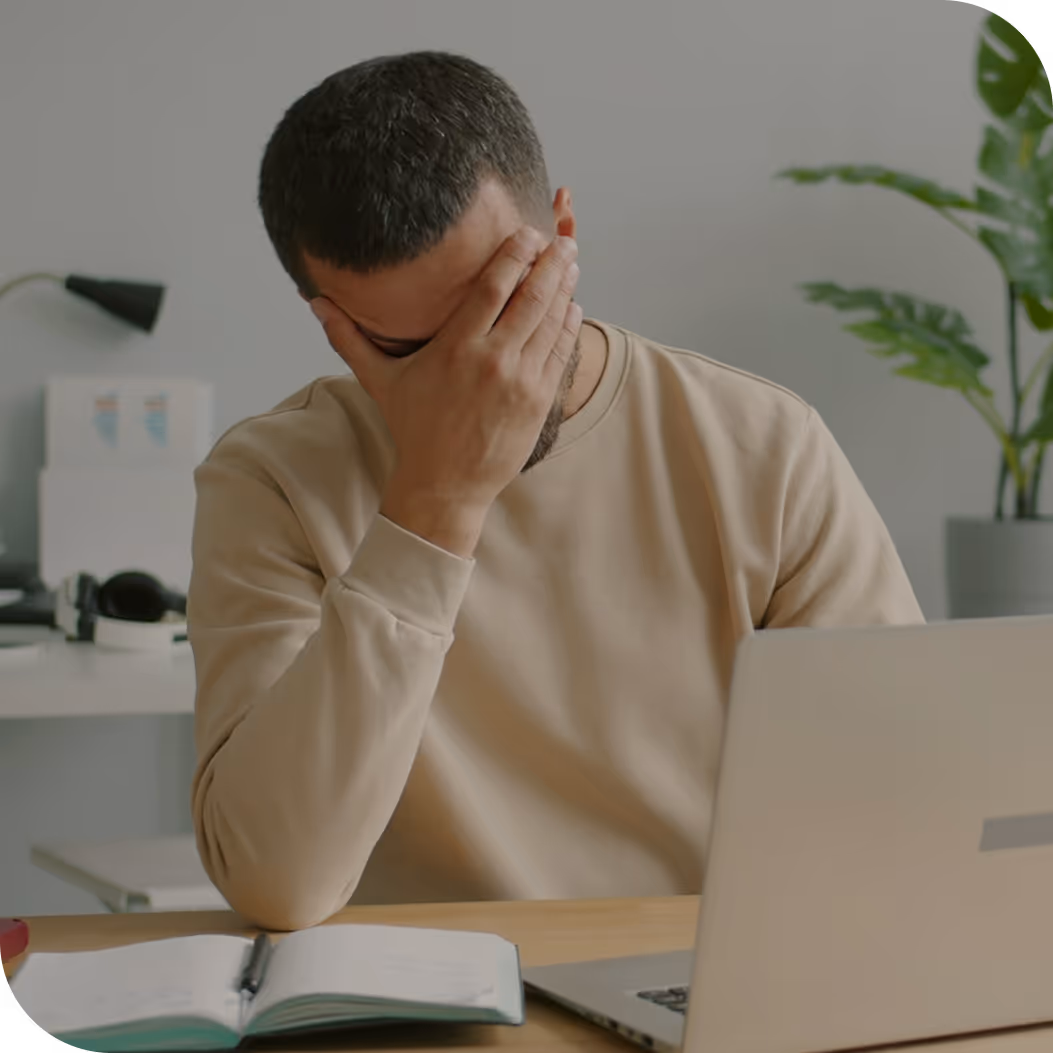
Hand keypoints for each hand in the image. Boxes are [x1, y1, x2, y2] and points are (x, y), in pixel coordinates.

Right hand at [310, 226, 581, 553]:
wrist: (445, 486)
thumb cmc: (414, 431)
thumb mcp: (381, 382)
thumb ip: (350, 338)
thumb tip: (314, 302)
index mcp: (455, 348)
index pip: (492, 287)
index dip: (514, 255)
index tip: (527, 234)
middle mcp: (491, 360)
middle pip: (530, 298)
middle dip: (550, 264)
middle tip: (562, 240)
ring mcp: (519, 381)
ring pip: (550, 322)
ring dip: (564, 288)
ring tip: (571, 263)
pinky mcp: (537, 401)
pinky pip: (559, 354)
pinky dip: (568, 327)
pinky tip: (572, 306)